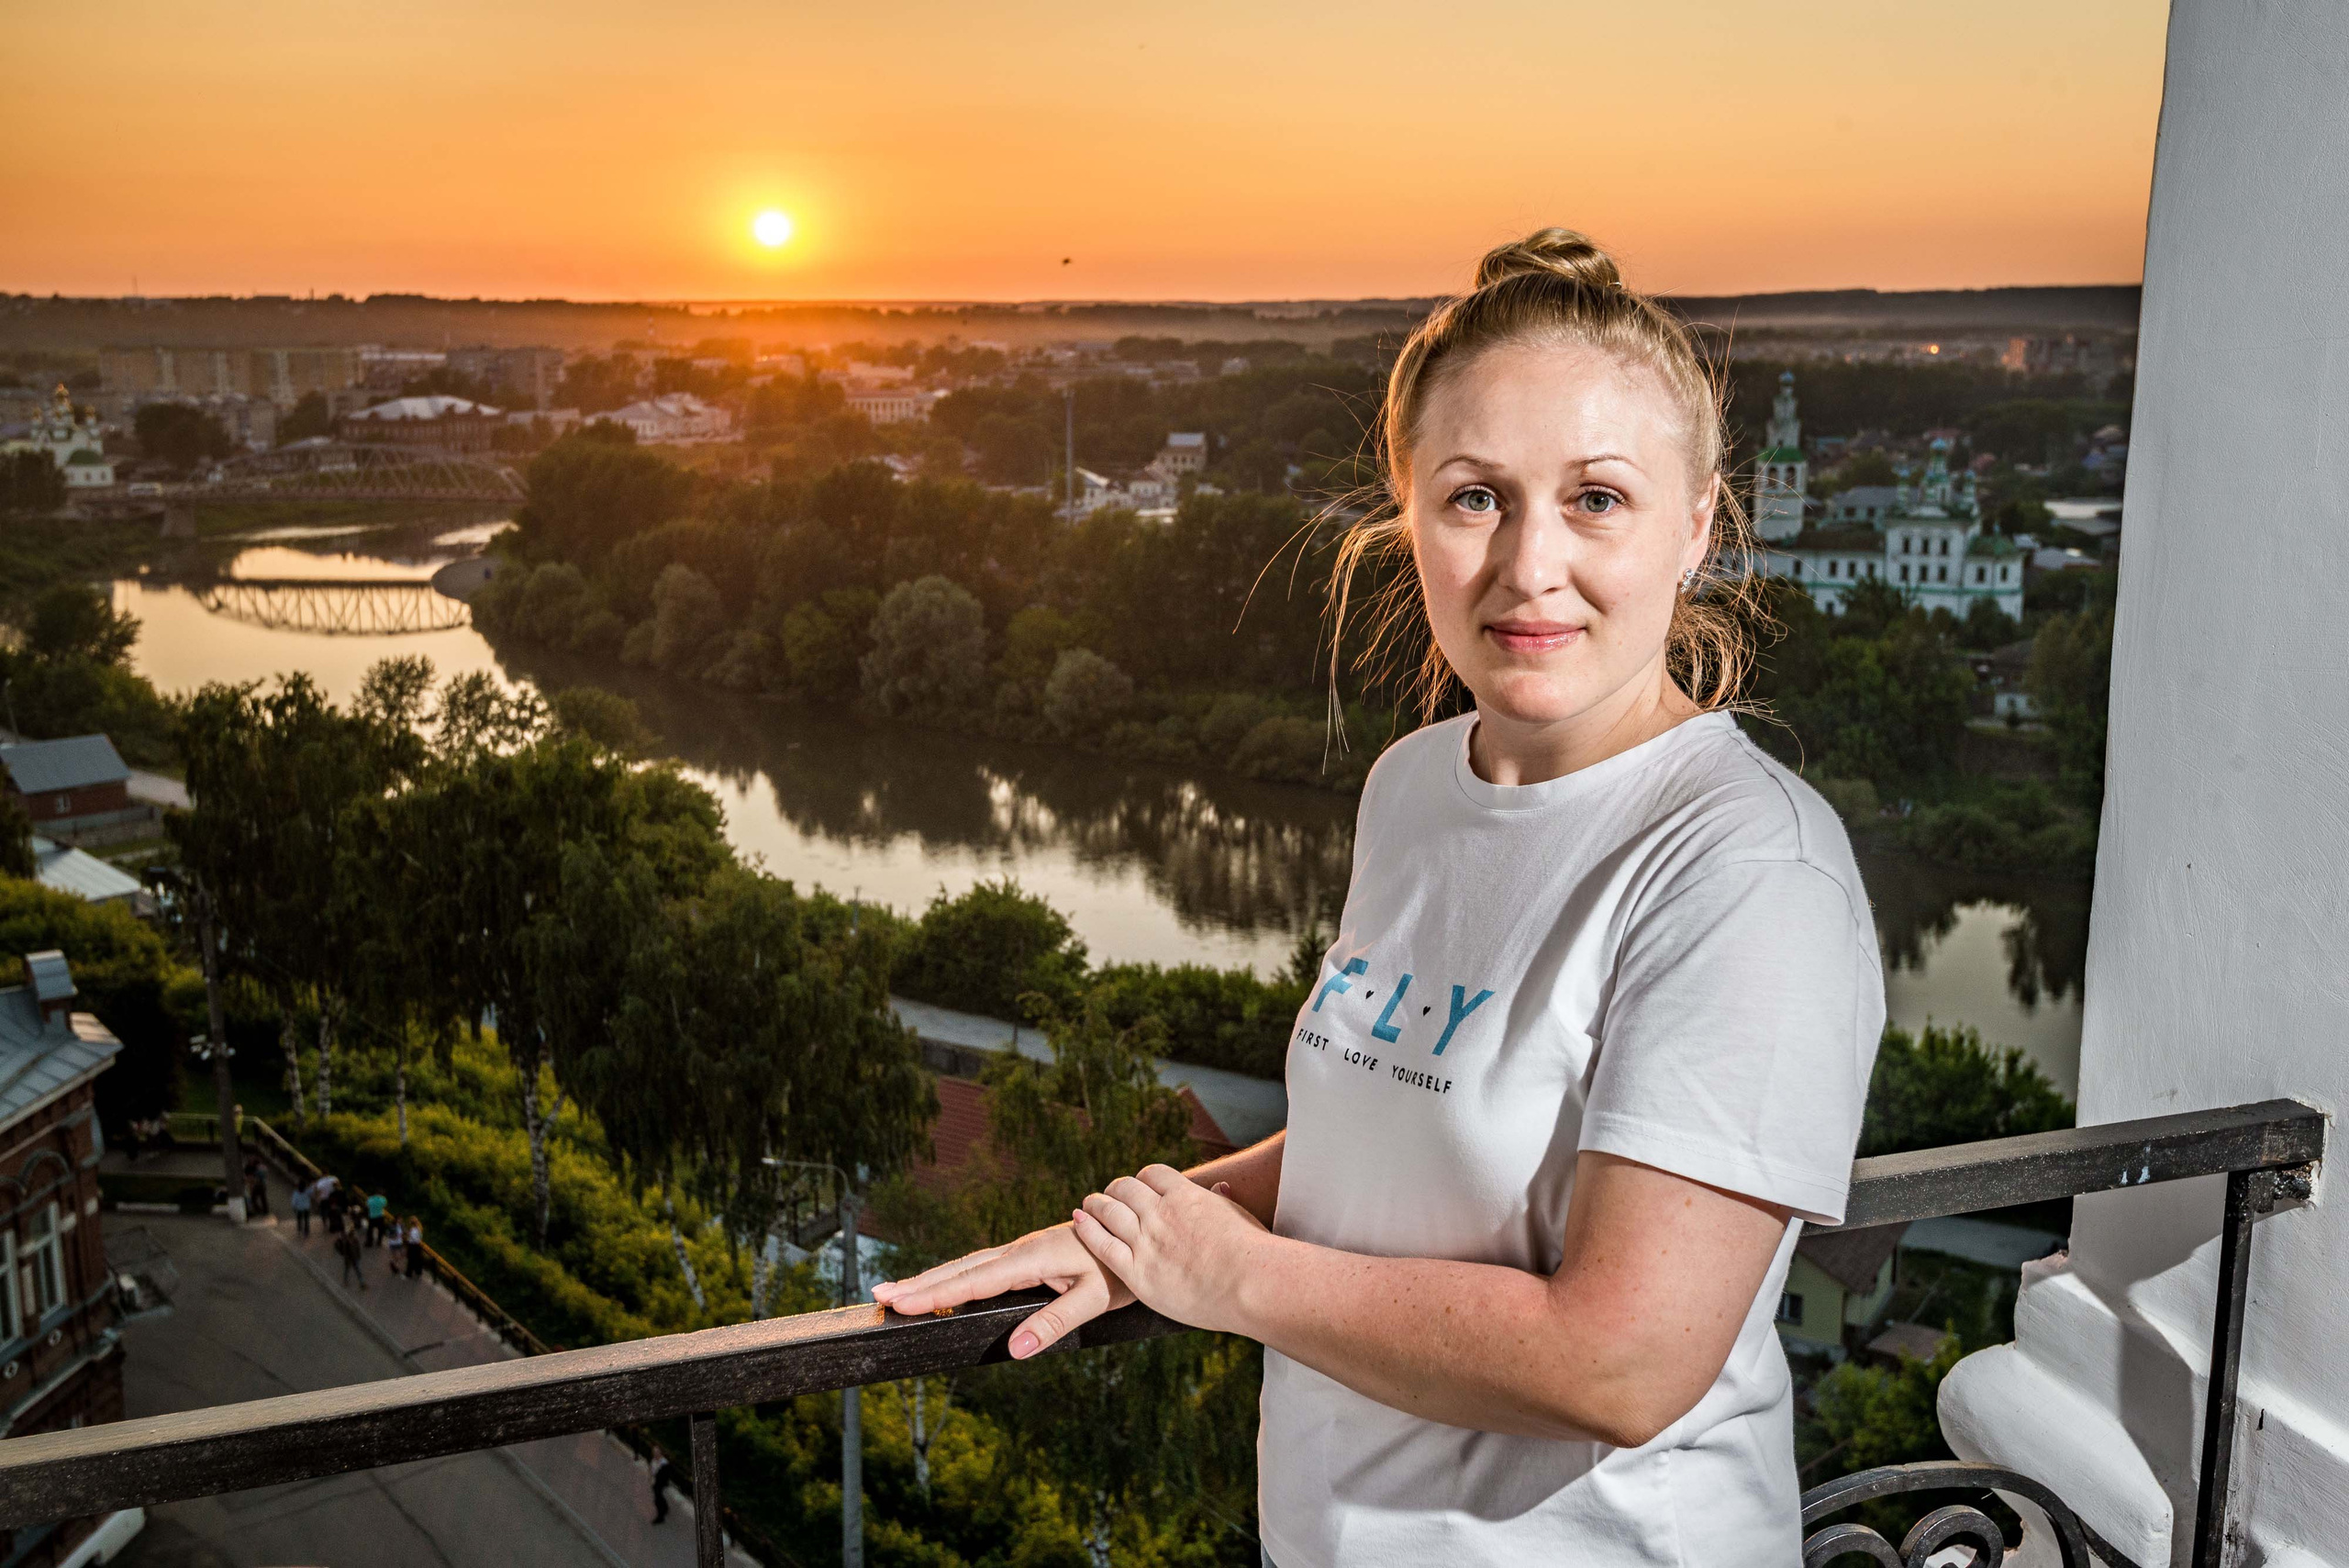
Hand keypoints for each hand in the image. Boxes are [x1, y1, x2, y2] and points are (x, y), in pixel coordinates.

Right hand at [871, 1224, 1132, 1359]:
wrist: (1138, 1231)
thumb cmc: (1121, 1267)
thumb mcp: (1095, 1299)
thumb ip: (1055, 1324)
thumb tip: (1014, 1351)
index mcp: (1032, 1258)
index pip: (974, 1281)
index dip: (936, 1293)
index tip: (901, 1301)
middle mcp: (1020, 1251)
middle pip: (960, 1270)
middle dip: (920, 1284)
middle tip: (879, 1295)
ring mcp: (1021, 1252)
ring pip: (968, 1266)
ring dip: (931, 1279)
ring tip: (897, 1291)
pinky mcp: (1026, 1256)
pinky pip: (982, 1267)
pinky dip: (954, 1277)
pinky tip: (942, 1287)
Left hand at [1070, 1165, 1272, 1335]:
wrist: (1249, 1284)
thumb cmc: (1252, 1253)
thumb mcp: (1238, 1216)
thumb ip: (1221, 1201)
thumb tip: (1220, 1186)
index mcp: (1186, 1196)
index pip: (1152, 1174)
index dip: (1142, 1179)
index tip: (1138, 1188)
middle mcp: (1161, 1213)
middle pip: (1126, 1189)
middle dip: (1115, 1190)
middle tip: (1108, 1196)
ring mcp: (1147, 1241)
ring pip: (1109, 1211)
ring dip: (1096, 1205)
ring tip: (1088, 1206)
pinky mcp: (1137, 1272)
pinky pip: (1102, 1244)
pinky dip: (1088, 1229)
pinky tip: (1079, 1221)